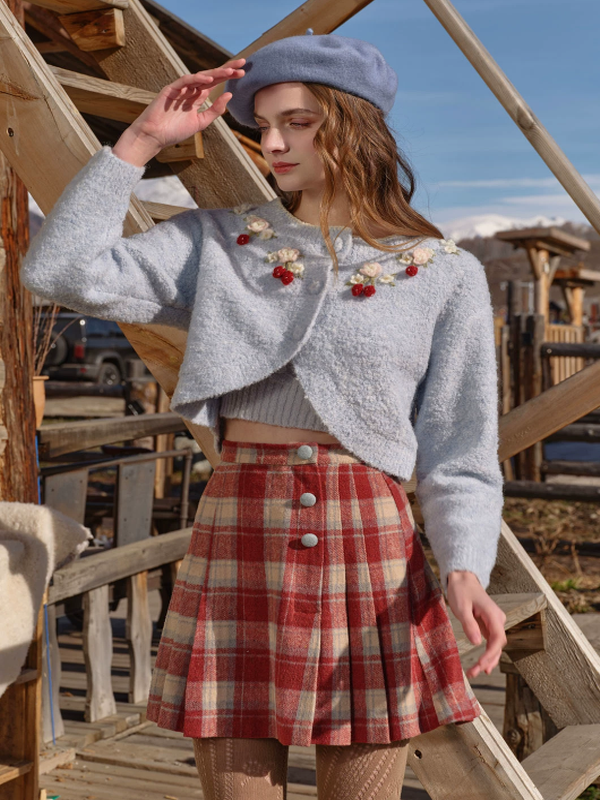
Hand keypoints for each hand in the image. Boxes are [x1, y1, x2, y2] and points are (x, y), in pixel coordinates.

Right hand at [129, 58, 245, 150]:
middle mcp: (190, 90)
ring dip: (215, 73)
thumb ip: (214, 110)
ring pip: (200, 77)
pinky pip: (185, 81)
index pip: (215, 83)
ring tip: (229, 72)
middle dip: (226, 70)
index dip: (228, 77)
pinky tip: (208, 79)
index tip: (242, 73)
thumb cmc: (174, 131)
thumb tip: (229, 95)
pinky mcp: (170, 90)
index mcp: (197, 98)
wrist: (155, 137)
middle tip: (242, 64)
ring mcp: (180, 89)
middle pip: (210, 76)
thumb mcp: (200, 122)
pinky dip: (196, 79)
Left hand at [446, 570, 506, 678]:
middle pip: (498, 645)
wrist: (463, 578)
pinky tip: (483, 665)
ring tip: (476, 672)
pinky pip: (491, 641)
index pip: (498, 639)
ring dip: (488, 659)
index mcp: (493, 614)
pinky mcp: (489, 624)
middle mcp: (498, 619)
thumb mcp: (461, 607)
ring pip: (496, 645)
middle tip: (474, 672)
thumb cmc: (461, 590)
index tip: (480, 664)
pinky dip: (487, 653)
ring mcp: (494, 622)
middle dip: (488, 660)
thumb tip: (477, 643)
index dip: (491, 654)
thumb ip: (469, 624)